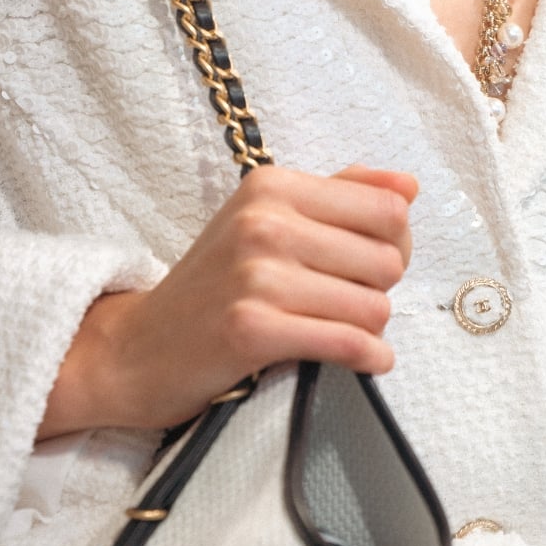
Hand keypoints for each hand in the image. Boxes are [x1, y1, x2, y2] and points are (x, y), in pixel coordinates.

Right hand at [37, 164, 416, 436]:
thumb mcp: (266, 219)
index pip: (388, 211)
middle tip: (345, 304)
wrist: (137, 348)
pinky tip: (362, 361)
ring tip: (338, 331)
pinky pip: (349, 343)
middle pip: (388, 260)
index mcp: (272, 185)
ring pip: (375, 306)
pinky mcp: (253, 330)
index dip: (394, 244)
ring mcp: (257, 276)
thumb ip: (339, 195)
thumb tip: (408, 185)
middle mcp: (264, 222)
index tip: (367, 266)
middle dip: (379, 291)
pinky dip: (368, 359)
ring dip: (369, 329)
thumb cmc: (213, 285)